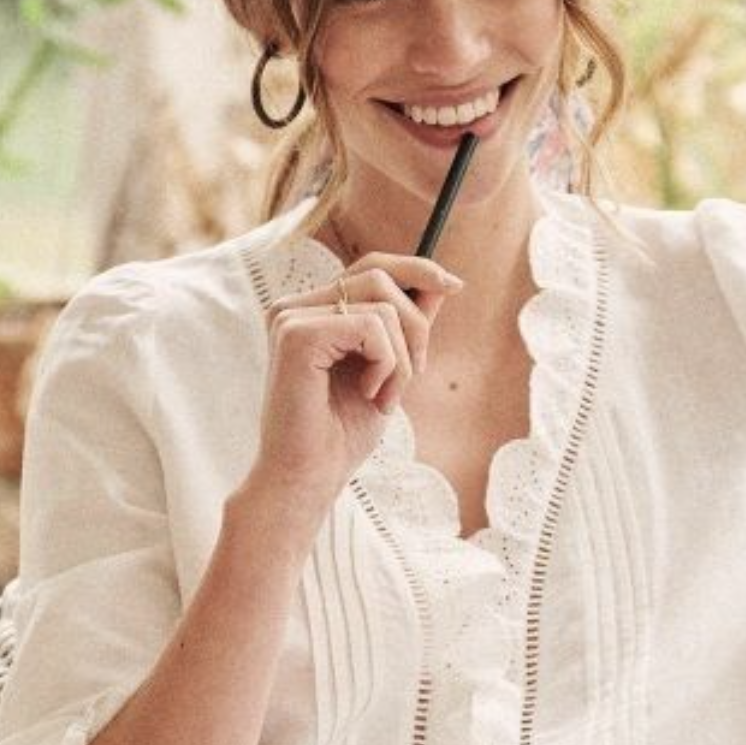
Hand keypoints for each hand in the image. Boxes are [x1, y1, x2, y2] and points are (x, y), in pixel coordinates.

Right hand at [246, 252, 462, 531]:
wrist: (310, 477)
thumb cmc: (342, 434)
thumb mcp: (388, 369)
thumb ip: (406, 326)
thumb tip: (440, 282)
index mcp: (313, 312)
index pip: (370, 267)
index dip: (415, 269)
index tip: (454, 285)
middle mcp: (295, 307)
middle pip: (379, 276)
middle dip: (416, 327)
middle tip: (411, 376)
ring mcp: (291, 317)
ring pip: (382, 306)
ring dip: (401, 358)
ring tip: (384, 396)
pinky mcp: (296, 334)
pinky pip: (371, 327)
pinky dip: (386, 365)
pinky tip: (370, 395)